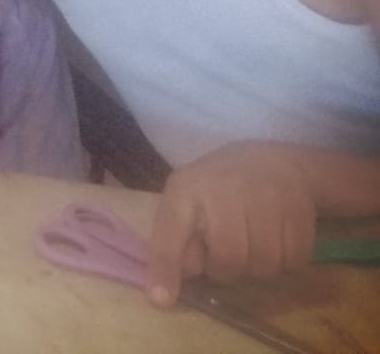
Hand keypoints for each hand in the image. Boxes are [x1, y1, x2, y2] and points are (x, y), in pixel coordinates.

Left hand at [145, 141, 317, 305]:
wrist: (273, 162)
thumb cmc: (219, 188)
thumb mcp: (186, 202)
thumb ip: (175, 241)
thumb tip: (166, 290)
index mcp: (186, 189)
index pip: (170, 232)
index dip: (166, 268)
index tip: (162, 299)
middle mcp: (223, 190)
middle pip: (228, 259)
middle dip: (226, 271)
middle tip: (227, 257)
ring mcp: (265, 197)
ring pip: (263, 265)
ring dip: (257, 269)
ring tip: (251, 246)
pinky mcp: (299, 210)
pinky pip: (293, 261)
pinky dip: (285, 263)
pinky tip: (276, 241)